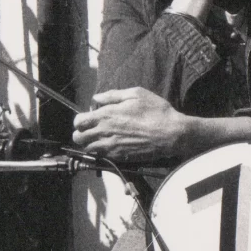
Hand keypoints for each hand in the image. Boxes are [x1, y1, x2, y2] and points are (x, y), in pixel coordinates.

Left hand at [72, 87, 191, 162]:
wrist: (171, 134)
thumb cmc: (156, 111)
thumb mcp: (136, 94)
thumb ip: (113, 95)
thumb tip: (96, 98)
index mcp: (107, 115)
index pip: (79, 121)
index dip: (80, 120)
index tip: (88, 118)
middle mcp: (105, 132)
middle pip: (78, 138)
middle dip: (81, 133)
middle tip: (91, 129)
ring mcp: (112, 147)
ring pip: (88, 149)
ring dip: (90, 143)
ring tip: (100, 138)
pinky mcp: (119, 157)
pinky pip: (101, 156)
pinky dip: (102, 151)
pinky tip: (112, 144)